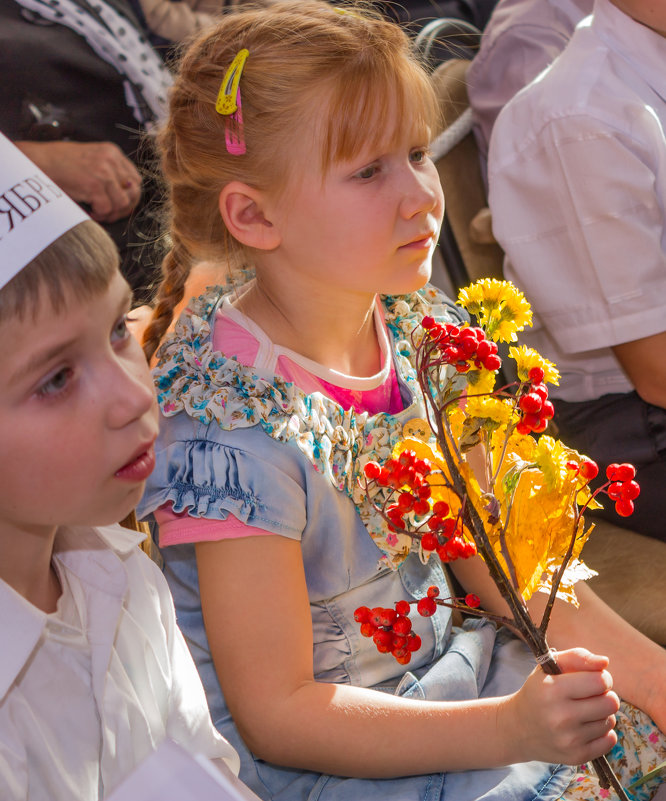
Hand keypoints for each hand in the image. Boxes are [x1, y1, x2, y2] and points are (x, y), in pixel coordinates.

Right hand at [16, 140, 141, 222]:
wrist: (38, 161)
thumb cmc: (61, 163)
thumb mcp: (91, 159)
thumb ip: (110, 172)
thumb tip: (127, 197)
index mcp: (112, 152)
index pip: (135, 179)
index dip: (130, 196)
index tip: (118, 204)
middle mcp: (111, 160)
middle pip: (134, 192)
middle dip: (124, 208)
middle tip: (109, 213)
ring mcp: (104, 172)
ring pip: (122, 203)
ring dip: (111, 213)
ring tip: (97, 212)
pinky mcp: (94, 185)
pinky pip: (107, 209)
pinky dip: (99, 215)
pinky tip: (89, 211)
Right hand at [504, 648, 619, 765]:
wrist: (518, 728)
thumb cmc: (538, 692)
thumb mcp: (548, 667)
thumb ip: (577, 657)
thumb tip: (605, 662)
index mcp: (552, 689)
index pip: (600, 681)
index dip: (601, 677)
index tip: (592, 679)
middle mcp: (560, 716)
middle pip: (610, 702)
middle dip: (605, 695)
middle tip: (590, 695)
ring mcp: (569, 739)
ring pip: (610, 721)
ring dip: (601, 714)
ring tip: (583, 711)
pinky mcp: (577, 756)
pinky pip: (609, 740)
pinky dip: (603, 732)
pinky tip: (586, 726)